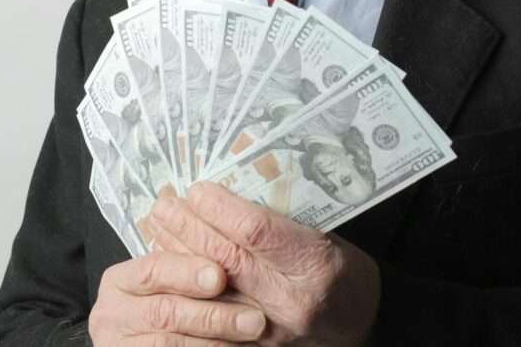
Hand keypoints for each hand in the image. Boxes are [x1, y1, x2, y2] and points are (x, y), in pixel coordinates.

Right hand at [88, 249, 266, 345]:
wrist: (158, 339)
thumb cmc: (173, 305)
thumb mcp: (175, 278)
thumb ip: (187, 253)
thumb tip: (206, 201)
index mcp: (122, 280)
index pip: (153, 269)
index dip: (187, 271)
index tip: (220, 275)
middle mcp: (112, 312)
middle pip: (164, 310)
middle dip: (212, 314)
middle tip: (254, 318)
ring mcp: (119, 343)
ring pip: (169, 343)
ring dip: (216, 340)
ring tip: (252, 333)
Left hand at [150, 183, 379, 346]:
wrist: (363, 322)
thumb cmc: (346, 270)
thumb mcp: (325, 234)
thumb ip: (280, 219)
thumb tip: (229, 191)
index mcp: (314, 262)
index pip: (256, 230)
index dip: (220, 207)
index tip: (198, 189)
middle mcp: (290, 299)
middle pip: (227, 256)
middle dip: (189, 226)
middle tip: (164, 203)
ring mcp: (269, 328)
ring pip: (210, 288)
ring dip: (178, 253)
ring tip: (158, 226)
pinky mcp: (254, 345)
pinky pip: (211, 313)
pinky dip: (187, 287)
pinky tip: (170, 265)